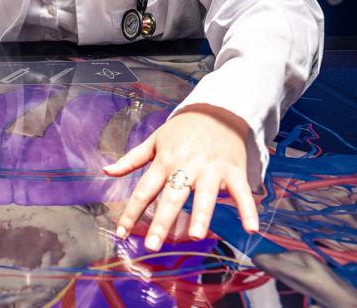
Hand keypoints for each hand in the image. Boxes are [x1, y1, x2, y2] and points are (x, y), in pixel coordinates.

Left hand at [101, 104, 258, 250]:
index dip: (131, 212)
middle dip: (162, 221)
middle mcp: (186, 166)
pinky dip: (247, 210)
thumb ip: (131, 159)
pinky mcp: (233, 171)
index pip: (144, 190)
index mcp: (165, 160)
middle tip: (152, 245)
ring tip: (196, 236)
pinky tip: (250, 228)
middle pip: (172, 197)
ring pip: (205, 195)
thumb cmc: (183, 129)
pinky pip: (241, 193)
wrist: (218, 109)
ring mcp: (211, 170)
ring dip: (201, 215)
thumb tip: (106, 171)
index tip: (121, 233)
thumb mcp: (155, 139)